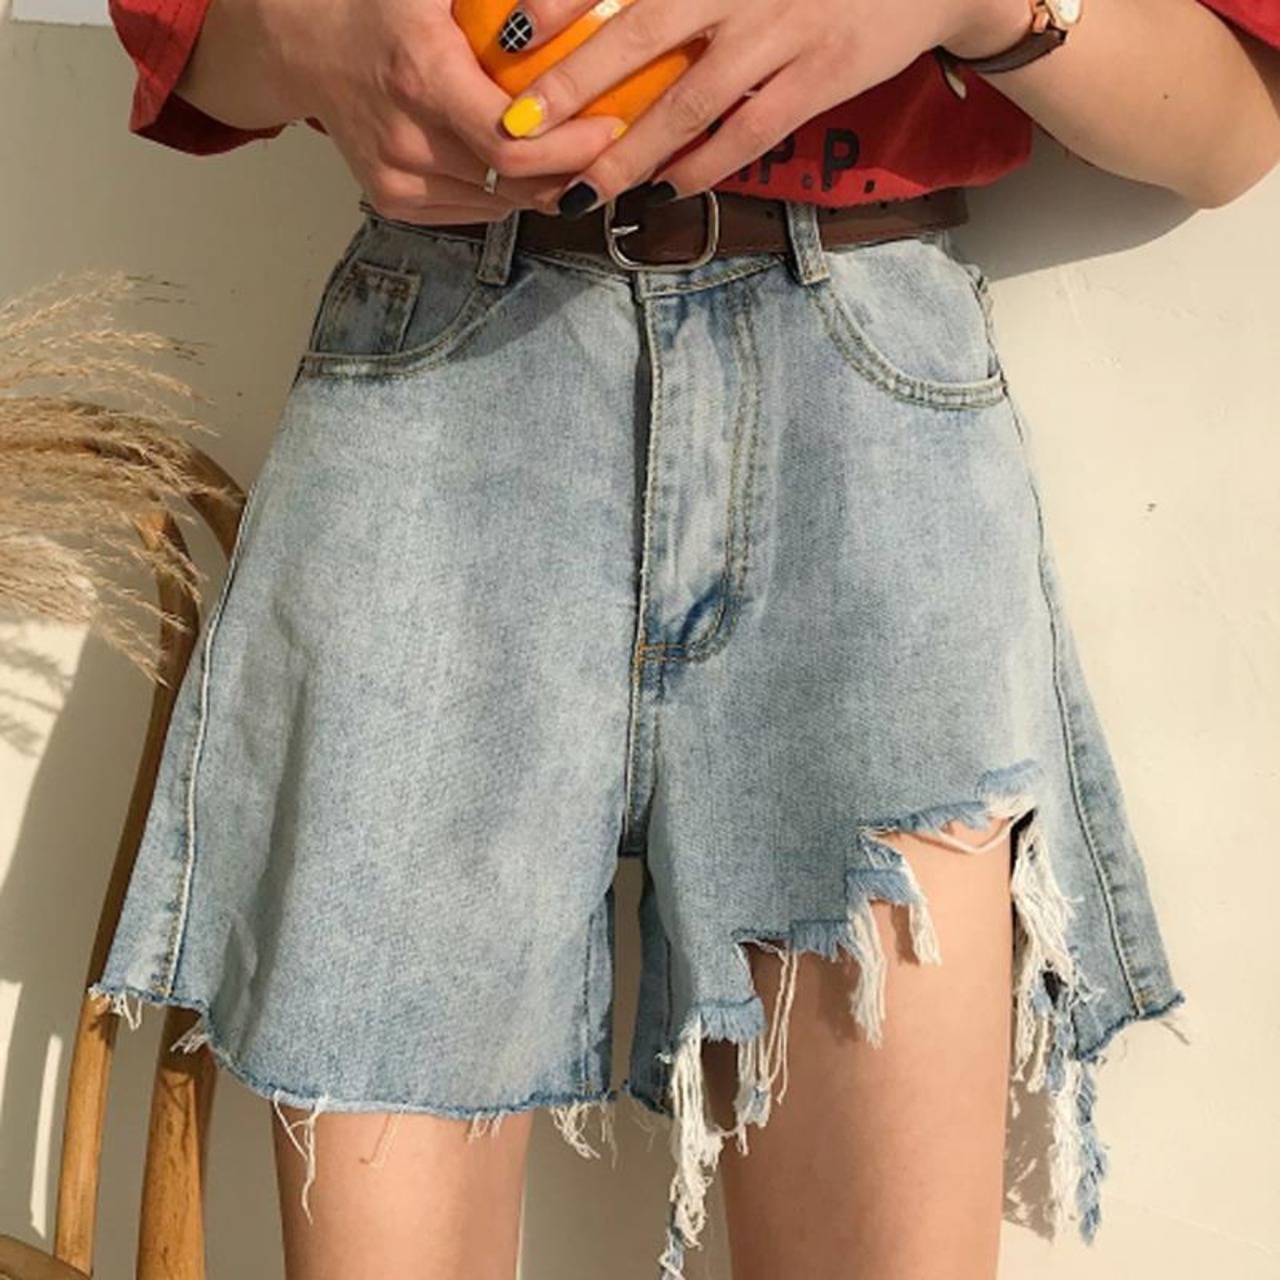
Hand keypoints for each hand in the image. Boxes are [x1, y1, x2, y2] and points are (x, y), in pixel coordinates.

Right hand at [220, 0, 628, 221]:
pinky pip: (473, 211)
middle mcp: (406, 138)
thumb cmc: (384, 7)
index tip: (611, 128)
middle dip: (570, 171)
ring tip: (574, 156)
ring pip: (498, 203)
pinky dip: (506, 194)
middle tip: (609, 148)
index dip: (569, 148)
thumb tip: (568, 1)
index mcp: (422, 77)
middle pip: (511, 183)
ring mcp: (397, 178)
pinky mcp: (393, 201)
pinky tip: (523, 168)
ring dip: (543, 186)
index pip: (510, 144)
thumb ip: (507, 0)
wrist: (308, 45)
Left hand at [491, 0, 1028, 215]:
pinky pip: (746, 136)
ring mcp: (781, 34)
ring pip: (688, 103)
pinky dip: (701, 167)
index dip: (561, 2)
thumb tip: (614, 10)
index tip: (508, 37)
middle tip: (519, 129)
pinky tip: (665, 190)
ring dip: (630, 153)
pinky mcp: (818, 79)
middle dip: (573, 86)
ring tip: (584, 189)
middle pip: (640, 36)